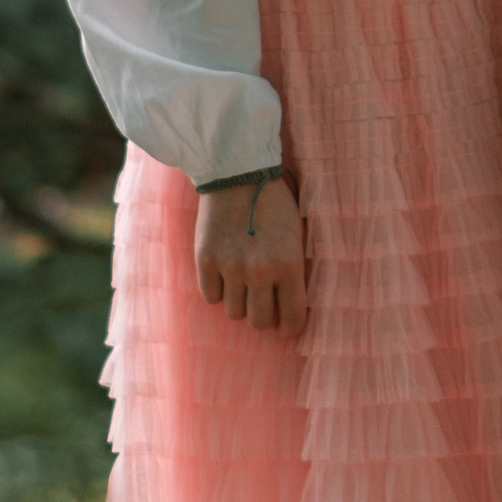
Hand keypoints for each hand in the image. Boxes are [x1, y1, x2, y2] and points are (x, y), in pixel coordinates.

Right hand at [195, 177, 306, 335]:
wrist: (239, 174)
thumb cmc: (275, 204)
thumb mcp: (296, 235)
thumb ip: (293, 270)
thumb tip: (291, 306)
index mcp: (290, 265)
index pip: (293, 317)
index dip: (290, 327)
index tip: (287, 326)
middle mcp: (260, 272)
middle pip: (259, 322)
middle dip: (263, 314)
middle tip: (263, 300)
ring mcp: (230, 268)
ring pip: (233, 311)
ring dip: (239, 300)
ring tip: (243, 280)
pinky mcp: (205, 261)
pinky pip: (210, 296)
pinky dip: (217, 289)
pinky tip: (224, 272)